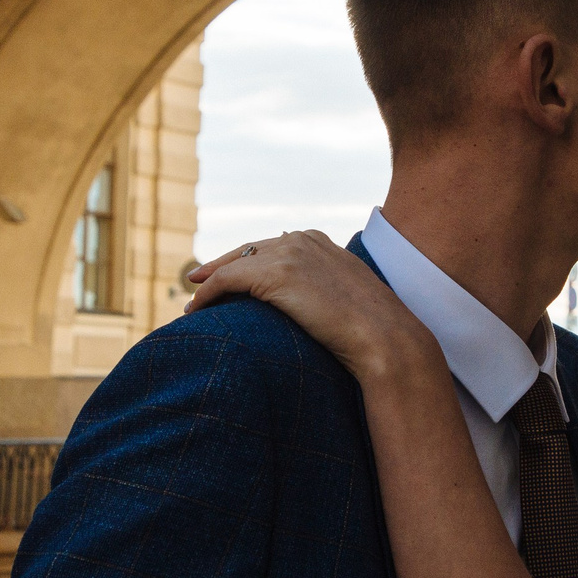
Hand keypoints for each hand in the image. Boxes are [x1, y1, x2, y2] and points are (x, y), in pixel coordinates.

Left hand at [185, 232, 443, 382]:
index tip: (226, 275)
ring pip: (232, 264)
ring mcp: (288, 253)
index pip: (269, 246)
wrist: (385, 337)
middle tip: (197, 281)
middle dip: (220, 266)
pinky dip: (207, 294)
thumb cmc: (373, 331)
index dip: (244, 260)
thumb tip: (311, 308)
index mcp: (318, 241)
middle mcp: (300, 240)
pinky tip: (195, 310)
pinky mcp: (274, 274)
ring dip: (208, 283)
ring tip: (193, 303)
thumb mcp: (347, 299)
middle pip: (246, 250)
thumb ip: (325, 291)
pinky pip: (225, 280)